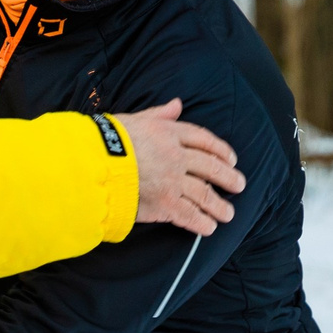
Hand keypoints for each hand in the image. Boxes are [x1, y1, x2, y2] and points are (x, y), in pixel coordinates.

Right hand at [117, 99, 243, 235]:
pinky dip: (201, 223)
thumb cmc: (107, 141)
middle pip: (211, 167)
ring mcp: (172, 181)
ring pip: (205, 194)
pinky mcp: (165, 203)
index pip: (203, 140)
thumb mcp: (135, 119)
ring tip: (228, 214)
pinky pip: (190, 215)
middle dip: (228, 177)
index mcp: (169, 133)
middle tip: (239, 185)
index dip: (220, 150)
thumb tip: (177, 104)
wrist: (93, 164)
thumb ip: (159, 114)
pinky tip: (209, 228)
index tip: (231, 159)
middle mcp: (176, 156)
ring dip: (219, 205)